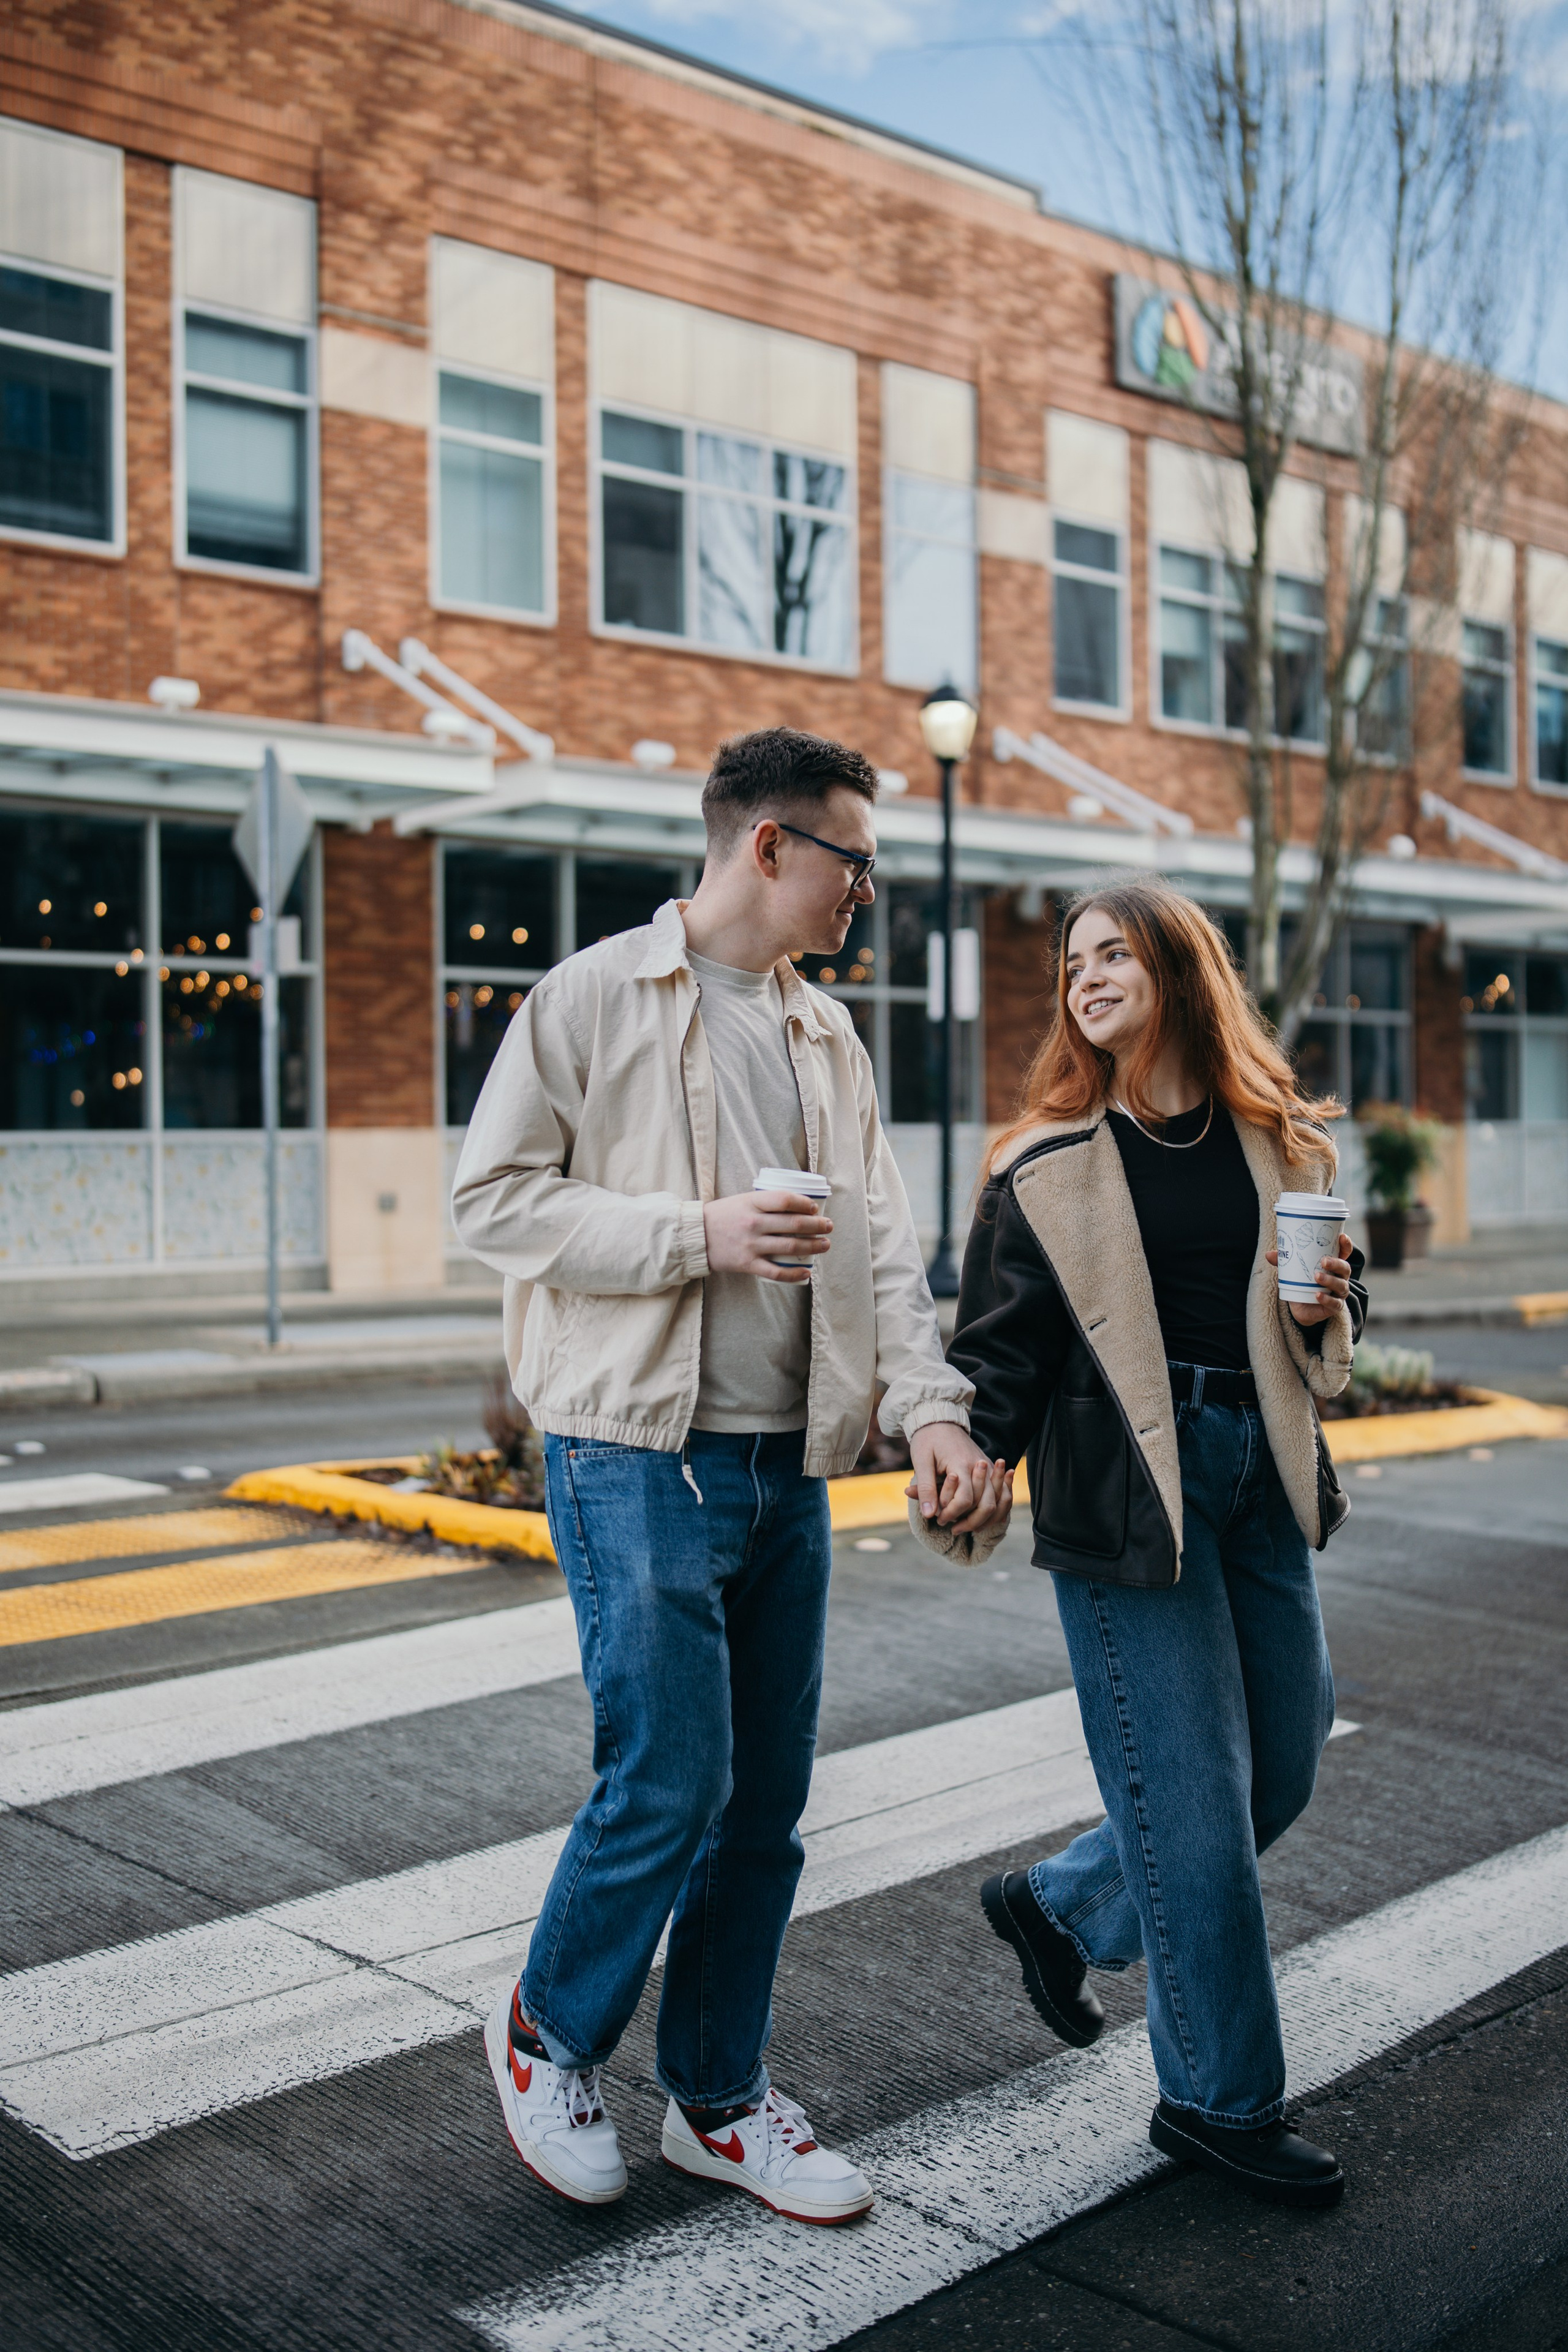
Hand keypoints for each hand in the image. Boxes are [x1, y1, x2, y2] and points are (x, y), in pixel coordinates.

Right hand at [703, 1189, 831, 1284]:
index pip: (785, 1200)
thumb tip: (796, 1205)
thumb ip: (765, 1203)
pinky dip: (794, 1273)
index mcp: (751, 1203)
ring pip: (790, 1246)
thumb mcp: (742, 1201)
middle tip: (829, 1226)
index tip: (815, 1207)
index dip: (805, 1203)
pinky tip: (806, 1271)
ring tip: (825, 1244)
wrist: (696, 1237)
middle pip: (794, 1223)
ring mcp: (751, 1245)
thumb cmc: (722, 1216)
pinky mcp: (747, 1264)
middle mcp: (753, 1223)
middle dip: (817, 1225)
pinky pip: (776, 1272)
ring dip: (813, 1246)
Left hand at [905, 1422, 1013, 1532]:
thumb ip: (926, 1488)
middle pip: (987, 1504)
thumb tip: (928, 1514)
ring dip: (985, 1520)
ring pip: (999, 1502)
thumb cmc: (927, 1440)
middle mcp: (981, 1466)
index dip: (952, 1514)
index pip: (965, 1499)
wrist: (940, 1419)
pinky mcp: (991, 1469)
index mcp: (961, 1464)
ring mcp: (989, 1467)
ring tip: (965, 1527)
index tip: (937, 1518)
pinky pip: (1003, 1494)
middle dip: (970, 1522)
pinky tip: (984, 1520)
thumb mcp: (921, 1461)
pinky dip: (997, 1510)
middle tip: (950, 1527)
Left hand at [1267, 1230, 1353, 1325]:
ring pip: (1341, 1285)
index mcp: (1333, 1265)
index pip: (1344, 1252)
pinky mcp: (1335, 1306)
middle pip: (1345, 1268)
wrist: (1302, 1308)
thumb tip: (1268, 1254)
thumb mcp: (1293, 1270)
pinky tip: (1318, 1295)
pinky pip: (1335, 1303)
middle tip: (1323, 1261)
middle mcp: (1340, 1277)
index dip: (1345, 1244)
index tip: (1341, 1237)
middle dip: (1336, 1263)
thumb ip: (1284, 1262)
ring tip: (1317, 1276)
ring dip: (1330, 1280)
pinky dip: (1326, 1299)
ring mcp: (1339, 1292)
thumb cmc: (1302, 1283)